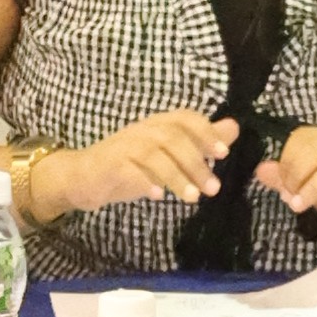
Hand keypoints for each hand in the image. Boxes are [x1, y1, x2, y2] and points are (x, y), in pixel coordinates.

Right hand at [43, 109, 233, 215]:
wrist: (83, 176)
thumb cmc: (130, 166)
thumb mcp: (167, 155)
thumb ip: (199, 142)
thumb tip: (233, 128)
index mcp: (158, 125)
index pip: (185, 118)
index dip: (205, 132)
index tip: (222, 155)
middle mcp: (142, 131)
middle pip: (173, 138)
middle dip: (196, 162)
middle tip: (213, 188)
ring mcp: (123, 147)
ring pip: (154, 155)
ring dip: (176, 176)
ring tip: (193, 198)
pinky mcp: (108, 165)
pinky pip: (129, 170)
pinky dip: (145, 182)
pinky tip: (158, 196)